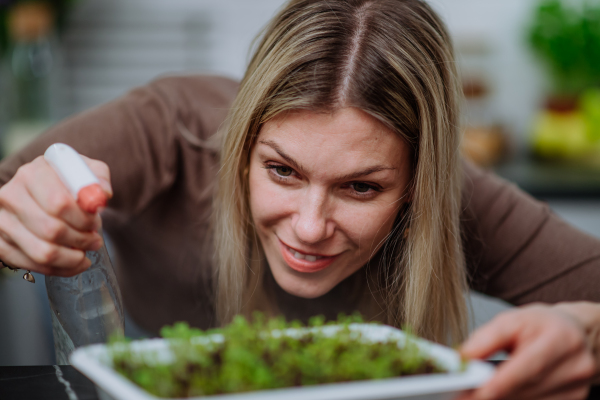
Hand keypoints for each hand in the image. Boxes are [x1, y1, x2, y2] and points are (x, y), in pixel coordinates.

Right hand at [0, 155, 111, 276]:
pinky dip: (60, 269)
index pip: (59, 203)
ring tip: (86, 252)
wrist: (39, 191)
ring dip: (72, 258)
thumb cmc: (65, 182)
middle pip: (52, 230)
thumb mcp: (85, 171)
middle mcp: (11, 196)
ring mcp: (2, 221)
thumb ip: (98, 179)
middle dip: (81, 240)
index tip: (96, 223)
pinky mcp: (0, 243)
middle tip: (95, 240)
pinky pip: (32, 265)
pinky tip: (74, 262)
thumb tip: (101, 196)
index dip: (83, 219)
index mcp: (33, 174)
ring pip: (43, 252)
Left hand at [458, 303, 597, 399]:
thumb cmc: (540, 324)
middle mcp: (575, 366)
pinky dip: (515, 399)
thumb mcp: (511, 319)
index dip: (499, 384)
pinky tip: (501, 393)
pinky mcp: (575, 399)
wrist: (574, 332)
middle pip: (527, 388)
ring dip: (502, 398)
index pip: (528, 367)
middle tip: (464, 395)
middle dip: (492, 393)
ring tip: (479, 392)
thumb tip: (463, 359)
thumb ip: (486, 339)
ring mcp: (577, 387)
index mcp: (561, 339)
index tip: (472, 393)